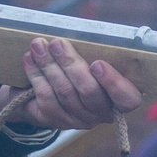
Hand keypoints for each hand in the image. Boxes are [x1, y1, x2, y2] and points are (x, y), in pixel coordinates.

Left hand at [0, 38, 142, 130]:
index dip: (114, 82)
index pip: (127, 99)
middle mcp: (101, 113)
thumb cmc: (77, 69)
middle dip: (71, 64)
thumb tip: (80, 35)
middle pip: (89, 91)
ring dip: (49, 65)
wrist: (45, 92)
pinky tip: (29, 59)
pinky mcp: (56, 121)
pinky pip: (46, 98)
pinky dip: (36, 75)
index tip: (97, 63)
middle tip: (57, 43)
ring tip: (38, 45)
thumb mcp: (90, 60)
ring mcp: (78, 120)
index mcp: (119, 98)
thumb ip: (92, 52)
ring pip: (64, 92)